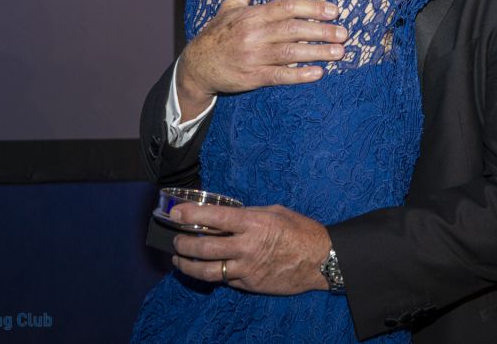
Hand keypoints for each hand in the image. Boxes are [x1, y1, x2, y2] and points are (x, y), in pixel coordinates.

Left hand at [170, 203, 330, 294]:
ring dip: (188, 266)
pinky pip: (225, 280)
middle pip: (204, 247)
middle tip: (175, 240)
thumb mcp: (274, 212)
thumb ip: (248, 214)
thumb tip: (226, 216)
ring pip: (208, 271)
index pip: (213, 217)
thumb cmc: (300, 230)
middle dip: (183, 244)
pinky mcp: (250, 284)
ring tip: (179, 260)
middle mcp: (246, 246)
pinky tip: (205, 270)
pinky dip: (212, 274)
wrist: (321, 260)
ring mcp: (247, 268)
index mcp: (253, 223)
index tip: (175, 212)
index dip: (190, 214)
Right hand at [176, 0, 346, 117]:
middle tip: (344, 32)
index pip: (286, 7)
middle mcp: (253, 34)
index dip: (312, 7)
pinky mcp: (252, 77)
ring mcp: (253, 56)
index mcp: (252, 14)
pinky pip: (279, 76)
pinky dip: (299, 75)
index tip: (334, 10)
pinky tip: (318, 73)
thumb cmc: (217, 32)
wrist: (196, 65)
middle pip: (292, 29)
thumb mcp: (230, 4)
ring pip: (290, 53)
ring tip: (339, 52)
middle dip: (321, 30)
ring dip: (316, 52)